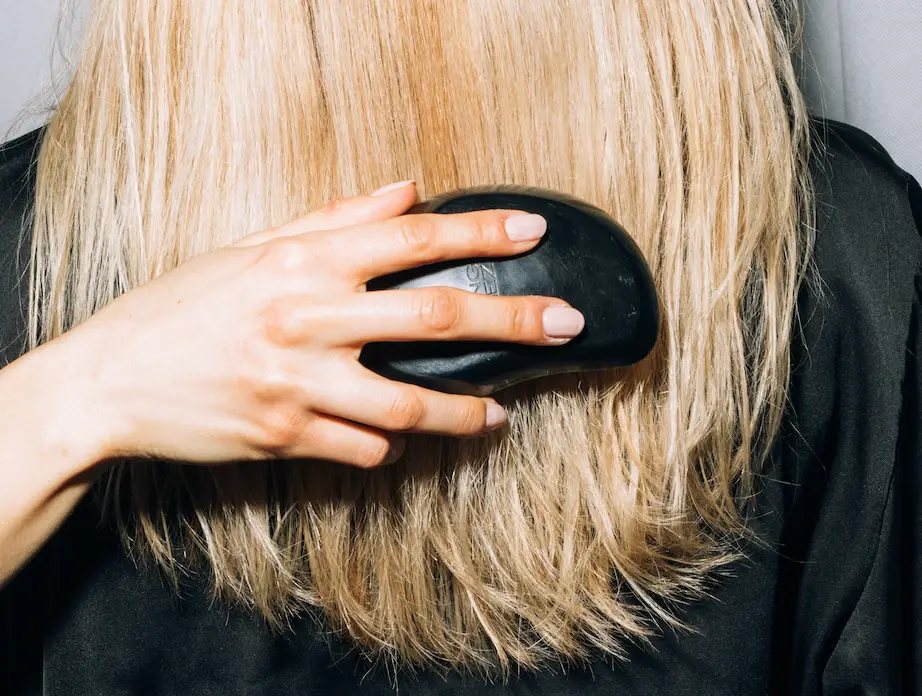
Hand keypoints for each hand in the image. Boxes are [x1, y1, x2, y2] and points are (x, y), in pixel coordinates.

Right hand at [63, 181, 584, 468]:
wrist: (110, 379)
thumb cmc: (180, 307)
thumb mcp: (250, 246)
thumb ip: (333, 219)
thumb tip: (406, 189)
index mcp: (301, 261)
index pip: (411, 237)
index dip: (479, 232)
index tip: (532, 230)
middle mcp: (307, 318)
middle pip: (435, 317)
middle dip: (513, 318)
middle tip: (567, 325)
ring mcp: (299, 384)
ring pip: (409, 406)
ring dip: (466, 412)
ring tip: (501, 414)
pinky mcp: (286, 437)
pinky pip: (362, 449)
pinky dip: (390, 449)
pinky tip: (401, 444)